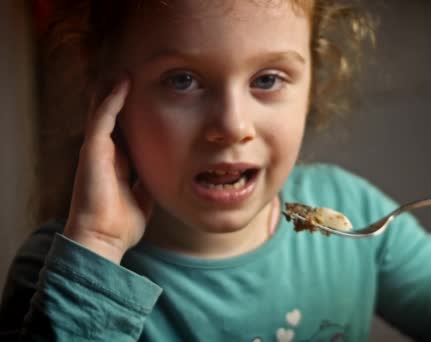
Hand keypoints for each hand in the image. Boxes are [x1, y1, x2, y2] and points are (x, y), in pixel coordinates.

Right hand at [64, 77, 153, 262]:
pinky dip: (112, 99)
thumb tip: (166, 176)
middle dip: (124, 99)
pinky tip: (123, 83)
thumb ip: (150, 184)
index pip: (126, 133)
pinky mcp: (92, 150)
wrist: (104, 239)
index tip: (152, 100)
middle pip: (113, 118)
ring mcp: (97, 150)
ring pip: (104, 112)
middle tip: (138, 77)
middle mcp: (106, 154)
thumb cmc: (122, 225)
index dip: (136, 116)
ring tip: (129, 71)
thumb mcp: (144, 199)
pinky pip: (102, 118)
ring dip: (116, 91)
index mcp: (118, 165)